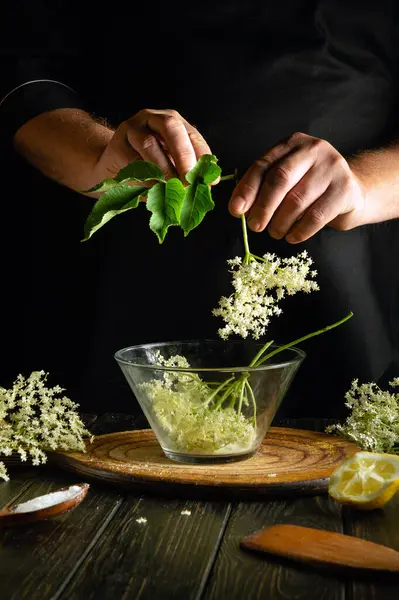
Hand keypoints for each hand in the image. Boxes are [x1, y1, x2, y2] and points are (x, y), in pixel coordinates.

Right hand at [94, 108, 210, 182]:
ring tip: (172, 186)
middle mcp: (154, 119)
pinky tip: (153, 188)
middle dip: (184, 154)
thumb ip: (187, 172)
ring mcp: (133, 128)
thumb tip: (208, 184)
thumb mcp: (172, 169)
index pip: (192, 135)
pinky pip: (132, 159)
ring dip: (163, 167)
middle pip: (171, 126)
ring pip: (149, 142)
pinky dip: (145, 176)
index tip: (209, 180)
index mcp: (173, 123)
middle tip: (190, 179)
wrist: (112, 169)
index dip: (203, 157)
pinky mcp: (118, 143)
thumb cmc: (147, 170)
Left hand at [228, 132, 365, 242]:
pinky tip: (292, 237)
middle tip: (255, 226)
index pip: (263, 165)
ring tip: (275, 233)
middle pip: (280, 179)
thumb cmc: (311, 187)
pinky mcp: (345, 189)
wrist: (352, 192)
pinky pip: (316, 215)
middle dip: (263, 206)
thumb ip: (264, 188)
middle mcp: (313, 149)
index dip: (247, 189)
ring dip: (281, 222)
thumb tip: (239, 209)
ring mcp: (332, 168)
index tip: (235, 210)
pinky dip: (300, 230)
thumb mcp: (288, 180)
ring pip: (297, 199)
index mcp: (292, 143)